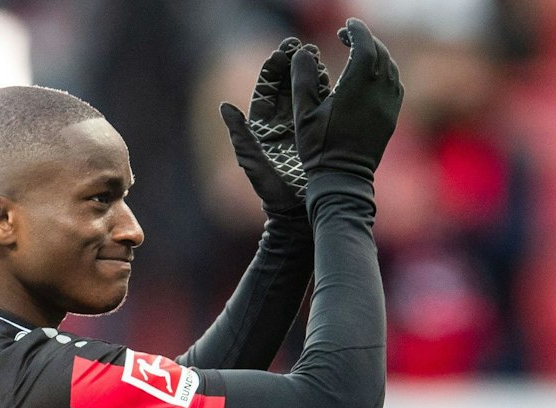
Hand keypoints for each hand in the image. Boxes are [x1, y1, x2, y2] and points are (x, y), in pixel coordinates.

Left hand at [219, 37, 328, 217]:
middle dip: (293, 65)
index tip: (281, 52)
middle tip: (302, 46)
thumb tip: (224, 105)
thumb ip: (240, 134)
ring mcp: (298, 128)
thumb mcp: (252, 162)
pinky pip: (319, 107)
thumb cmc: (271, 191)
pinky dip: (323, 90)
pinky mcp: (315, 135)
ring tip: (317, 56)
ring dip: (309, 73)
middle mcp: (279, 124)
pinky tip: (330, 76)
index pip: (266, 91)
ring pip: (303, 93)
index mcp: (261, 127)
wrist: (297, 213)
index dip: (273, 70)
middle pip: (285, 87)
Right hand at [292, 17, 403, 181]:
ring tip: (360, 52)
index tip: (346, 25)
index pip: (364, 46)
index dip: (356, 31)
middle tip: (349, 35)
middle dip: (365, 40)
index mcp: (355, 88)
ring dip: (376, 55)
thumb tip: (302, 53)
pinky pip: (395, 85)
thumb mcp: (303, 114)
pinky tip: (372, 75)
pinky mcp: (391, 117)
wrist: (343, 179)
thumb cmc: (319, 148)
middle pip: (379, 53)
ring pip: (390, 68)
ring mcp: (388, 105)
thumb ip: (303, 79)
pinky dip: (385, 72)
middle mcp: (377, 93)